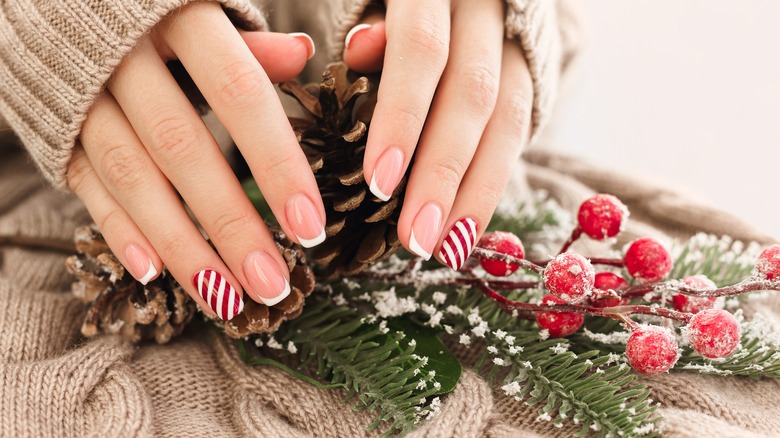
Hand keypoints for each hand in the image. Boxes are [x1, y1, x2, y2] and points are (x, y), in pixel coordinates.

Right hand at [66, 3, 324, 319]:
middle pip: (184, 149)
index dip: (276, 163)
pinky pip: (88, 184)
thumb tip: (300, 55)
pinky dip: (121, 230)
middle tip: (272, 285)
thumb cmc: (155, 12)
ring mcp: (84, 96)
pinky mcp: (57, 129)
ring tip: (224, 298)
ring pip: (134, 177)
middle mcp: (126, 58)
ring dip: (181, 245)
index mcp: (180, 19)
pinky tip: (154, 273)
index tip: (309, 228)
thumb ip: (247, 43)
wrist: (53, 0)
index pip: (240, 94)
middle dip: (231, 224)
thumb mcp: (203, 11)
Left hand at [343, 0, 533, 269]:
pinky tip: (468, 225)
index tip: (379, 182)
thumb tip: (359, 51)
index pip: (422, 49)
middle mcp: (490, 11)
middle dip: (442, 173)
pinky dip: (491, 183)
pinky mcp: (537, 73)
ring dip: (475, 192)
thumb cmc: (409, 1)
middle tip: (414, 238)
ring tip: (446, 246)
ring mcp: (521, 43)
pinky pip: (520, 132)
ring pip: (508, 121)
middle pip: (472, 96)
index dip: (403, 116)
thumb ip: (376, 26)